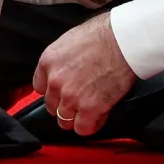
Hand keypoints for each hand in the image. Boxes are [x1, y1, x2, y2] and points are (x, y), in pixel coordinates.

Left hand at [33, 12, 136, 137]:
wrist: (123, 41)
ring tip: (89, 111)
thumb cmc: (103, 34)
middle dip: (65, 105)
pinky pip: (83, 128)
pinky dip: (90, 126)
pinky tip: (98, 117)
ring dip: (76, 117)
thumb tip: (66, 69)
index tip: (62, 92)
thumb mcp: (70, 41)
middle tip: (80, 100)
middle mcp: (55, 81)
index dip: (53, 91)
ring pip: (64, 121)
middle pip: (52, 106)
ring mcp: (71, 97)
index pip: (40, 87)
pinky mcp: (89, 108)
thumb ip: (62, 60)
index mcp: (48, 62)